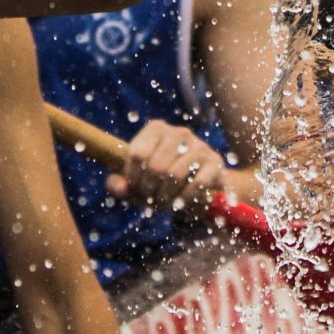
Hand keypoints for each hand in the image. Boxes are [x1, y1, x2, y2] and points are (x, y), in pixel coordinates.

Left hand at [110, 119, 228, 209]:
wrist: (200, 186)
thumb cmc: (160, 182)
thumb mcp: (136, 182)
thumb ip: (118, 184)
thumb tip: (119, 188)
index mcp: (156, 129)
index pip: (137, 154)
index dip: (132, 179)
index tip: (135, 191)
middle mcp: (179, 132)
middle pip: (155, 166)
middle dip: (149, 191)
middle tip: (149, 202)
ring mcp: (199, 145)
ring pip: (175, 175)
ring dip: (166, 197)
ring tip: (163, 204)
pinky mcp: (215, 161)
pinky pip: (196, 183)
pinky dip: (185, 198)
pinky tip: (181, 203)